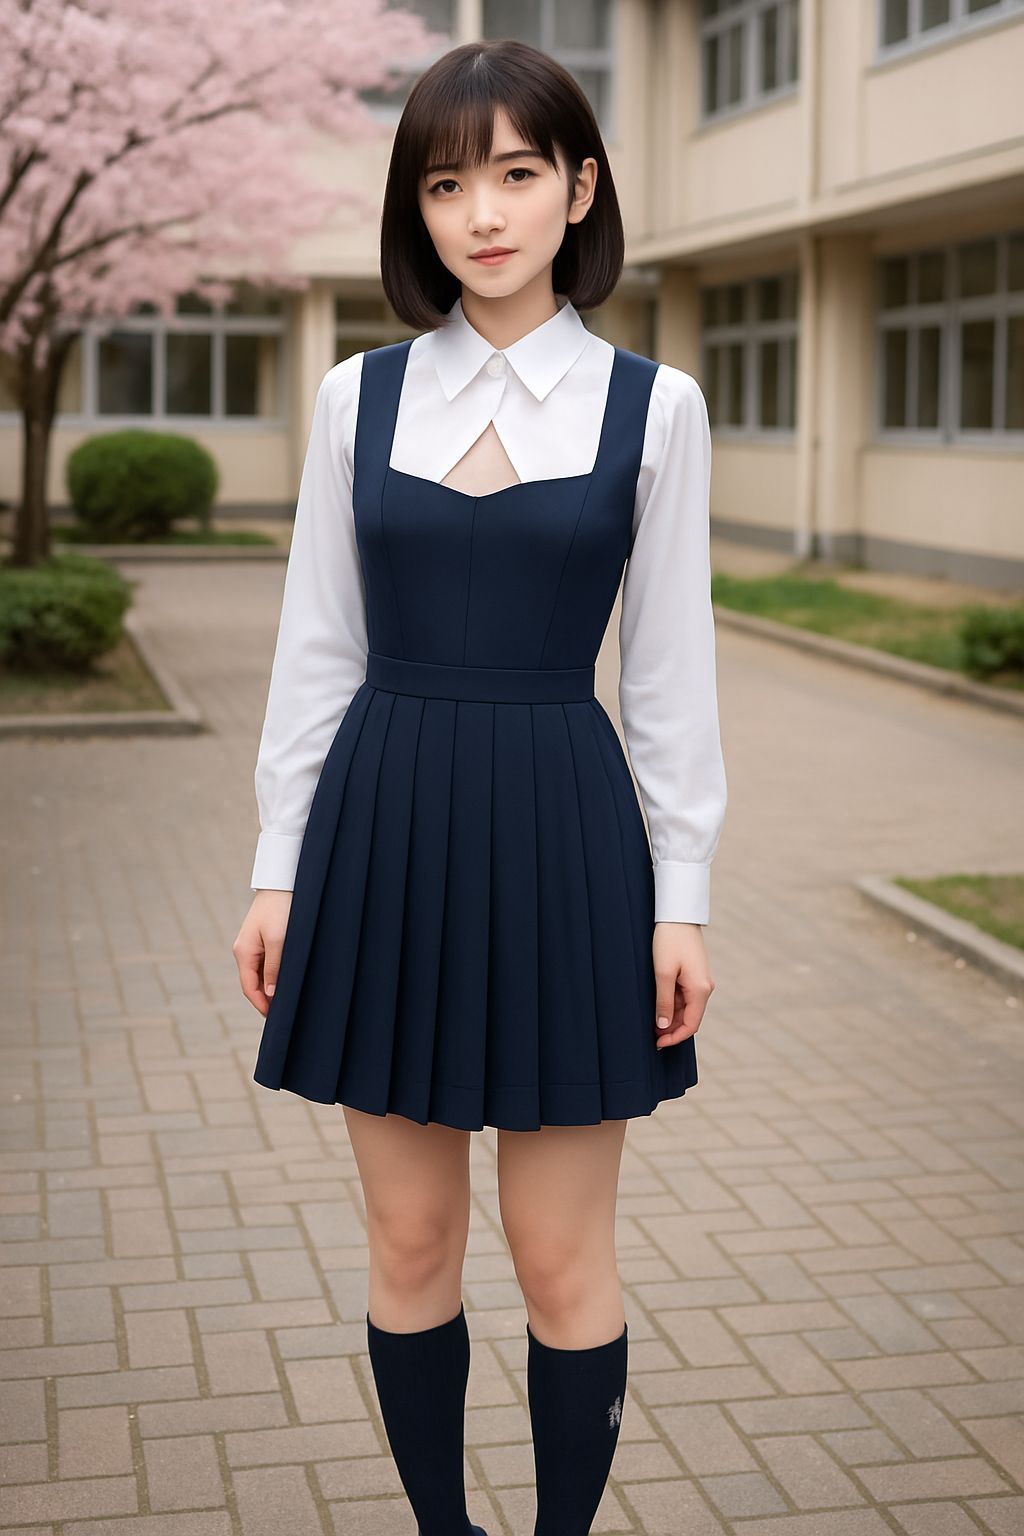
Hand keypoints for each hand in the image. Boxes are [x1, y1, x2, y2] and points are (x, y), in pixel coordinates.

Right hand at [233, 890, 292, 1016]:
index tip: (276, 1018)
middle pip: (254, 983)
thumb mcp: (279, 940)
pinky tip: (288, 981)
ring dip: (272, 987)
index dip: (262, 1004)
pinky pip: (267, 964)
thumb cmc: (281, 909)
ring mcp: (253, 945)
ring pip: (261, 974)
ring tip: (289, 1000)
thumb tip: (271, 993)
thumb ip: (274, 967)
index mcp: (244, 952)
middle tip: (285, 1013)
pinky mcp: (263, 940)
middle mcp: (245, 951)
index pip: (249, 987)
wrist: (283, 883)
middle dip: (267, 999)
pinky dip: (275, 975)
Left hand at [652, 922, 714, 1049]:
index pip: (691, 1025)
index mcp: (700, 989)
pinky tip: (658, 1004)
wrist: (677, 915)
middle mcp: (705, 987)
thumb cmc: (669, 941)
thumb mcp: (663, 973)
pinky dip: (672, 1004)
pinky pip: (685, 996)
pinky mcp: (694, 974)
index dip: (675, 1038)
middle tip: (650, 1034)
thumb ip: (663, 1002)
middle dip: (671, 1029)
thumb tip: (663, 1026)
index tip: (658, 1043)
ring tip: (651, 1020)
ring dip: (670, 1016)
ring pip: (687, 1008)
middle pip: (690, 1018)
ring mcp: (700, 981)